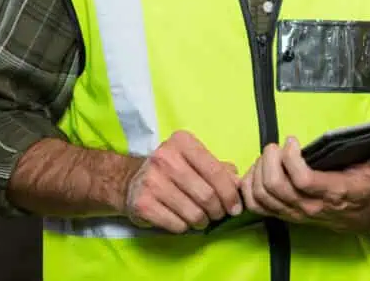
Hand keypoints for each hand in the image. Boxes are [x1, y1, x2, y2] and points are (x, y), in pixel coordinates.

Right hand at [123, 130, 241, 232]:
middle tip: (218, 214)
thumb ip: (220, 169)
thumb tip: (239, 184)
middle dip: (218, 210)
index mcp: (182, 142)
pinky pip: (176, 225)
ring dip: (203, 221)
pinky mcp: (142, 204)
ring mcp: (151, 181)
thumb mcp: (195, 160)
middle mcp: (165, 158)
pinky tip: (182, 221)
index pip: (215, 170)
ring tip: (201, 219)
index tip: (236, 207)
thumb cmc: (172, 170)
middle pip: (206, 194)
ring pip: (193, 213)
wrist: (131, 181)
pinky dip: (185, 227)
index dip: (230, 193)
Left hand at [241, 136, 369, 226]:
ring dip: (258, 171)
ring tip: (269, 156)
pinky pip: (256, 205)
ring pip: (262, 196)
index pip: (301, 180)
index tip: (292, 141)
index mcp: (331, 193)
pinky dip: (249, 187)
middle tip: (276, 146)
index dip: (291, 158)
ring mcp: (294, 212)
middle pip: (275, 187)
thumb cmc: (366, 189)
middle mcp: (309, 206)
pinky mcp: (284, 214)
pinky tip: (257, 170)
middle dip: (269, 160)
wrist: (363, 214)